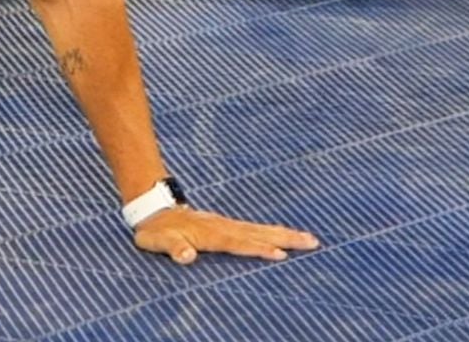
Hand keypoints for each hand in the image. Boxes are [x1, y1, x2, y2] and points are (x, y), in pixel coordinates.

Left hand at [132, 206, 319, 264]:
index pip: (239, 243)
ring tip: (310, 239)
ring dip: (286, 234)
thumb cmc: (157, 231)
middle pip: (260, 233)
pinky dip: (274, 231)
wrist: (156, 211)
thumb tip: (187, 256)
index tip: (280, 254)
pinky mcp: (230, 226)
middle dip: (286, 238)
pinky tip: (287, 235)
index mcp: (211, 234)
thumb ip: (173, 248)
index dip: (258, 249)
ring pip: (262, 229)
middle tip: (312, 242)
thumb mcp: (158, 242)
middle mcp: (225, 227)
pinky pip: (257, 229)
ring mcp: (229, 224)